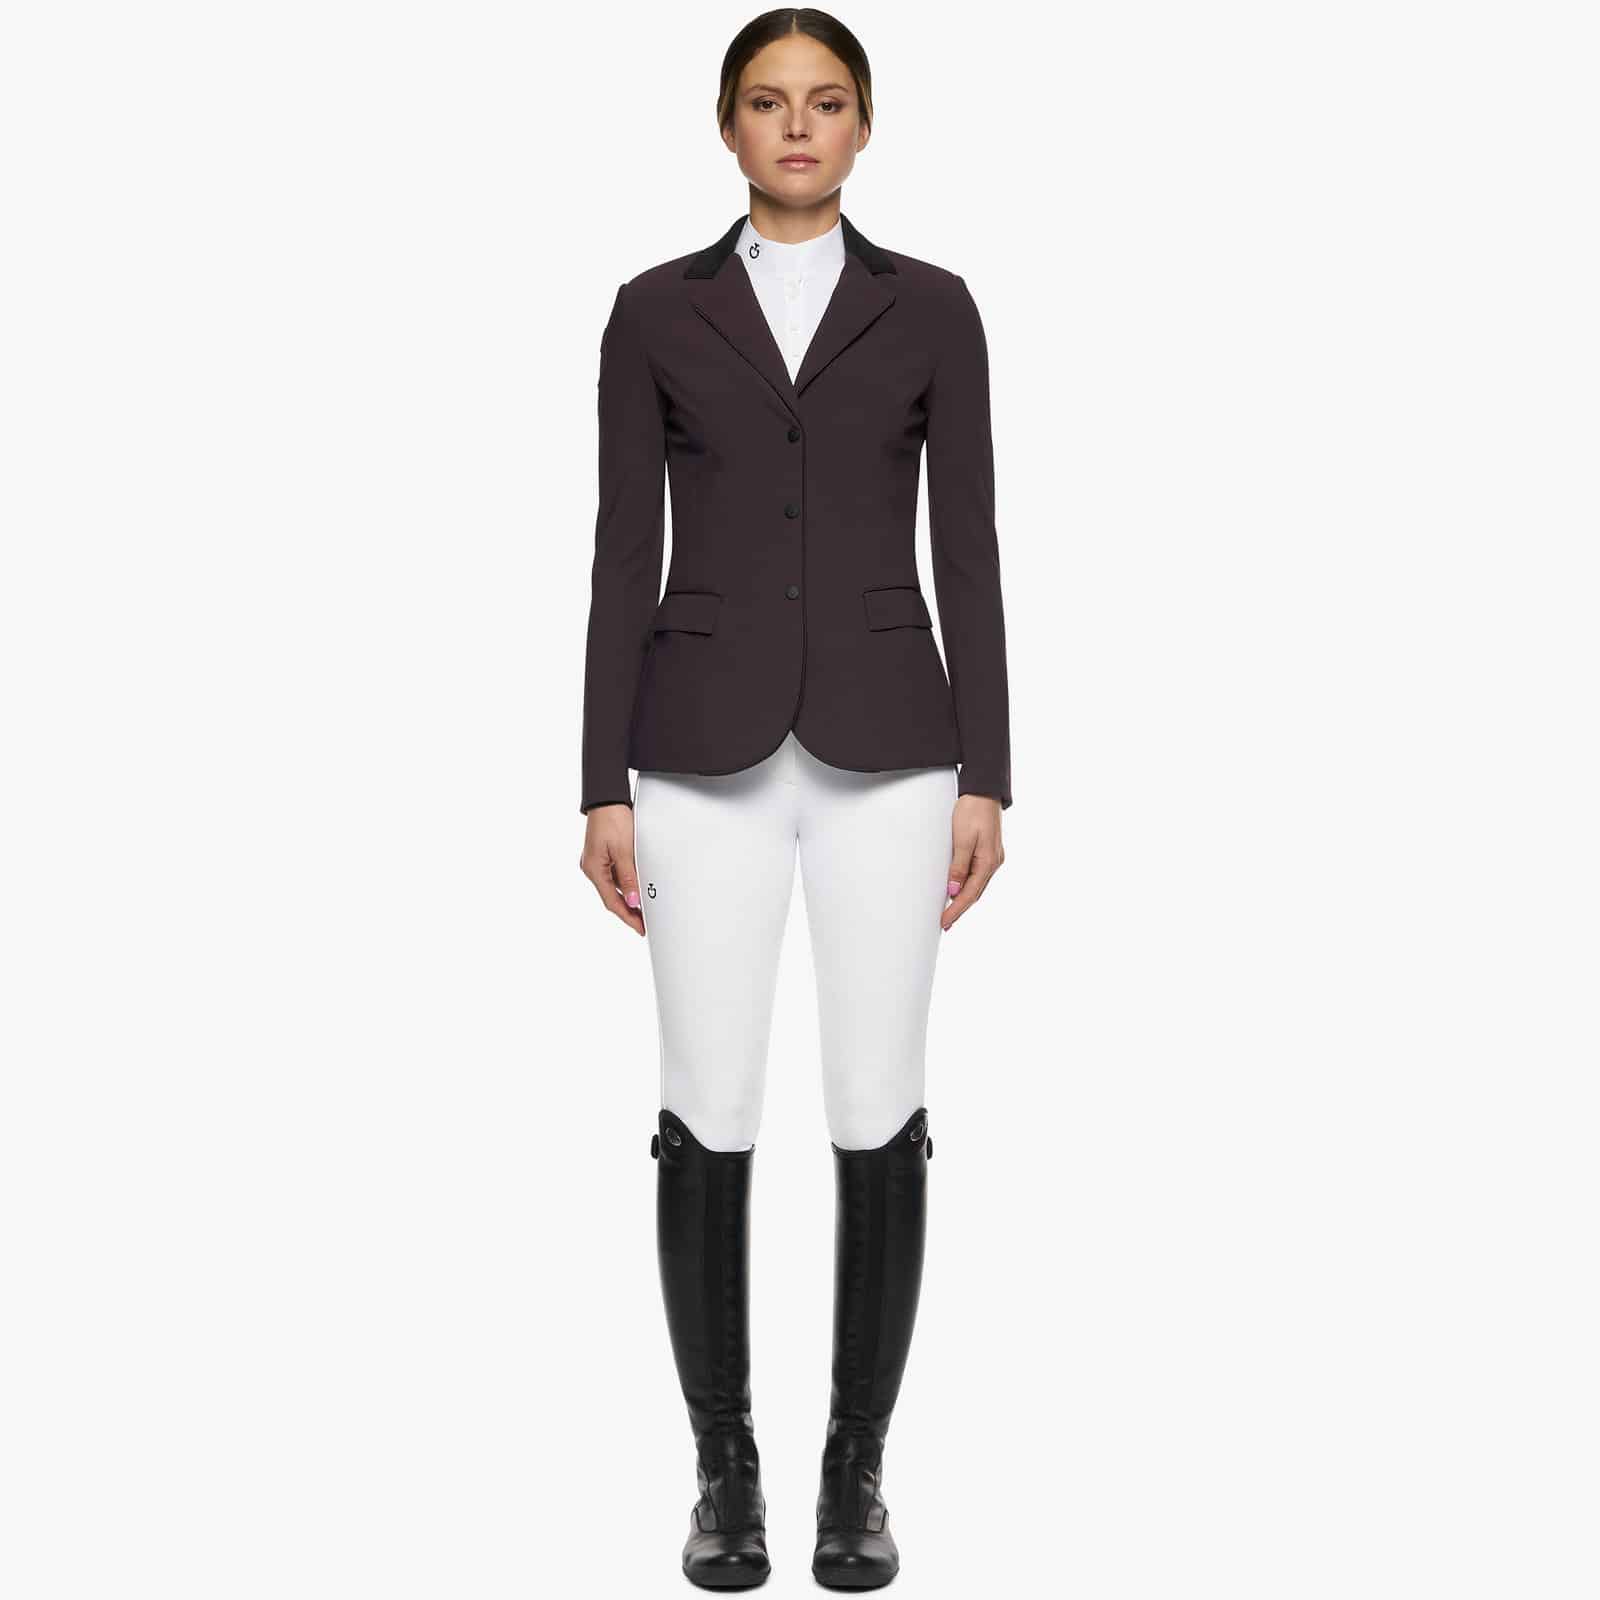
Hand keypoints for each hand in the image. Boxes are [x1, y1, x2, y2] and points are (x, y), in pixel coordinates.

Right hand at [579, 804, 645, 935]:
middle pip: (612, 897)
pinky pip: (614, 876)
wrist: (607, 798)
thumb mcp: (624, 850)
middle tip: (644, 922)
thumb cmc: (612, 818)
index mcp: (594, 869)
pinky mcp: (602, 855)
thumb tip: (633, 900)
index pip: (612, 902)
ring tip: (644, 908)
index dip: (628, 917)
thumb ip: (628, 877)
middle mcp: (592, 868)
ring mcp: (596, 862)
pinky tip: (636, 887)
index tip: (640, 928)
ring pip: (613, 887)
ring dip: (628, 897)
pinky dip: (625, 884)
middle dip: (629, 910)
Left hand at [943, 793, 1003, 930]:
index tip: (944, 922)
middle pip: (975, 893)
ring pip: (977, 885)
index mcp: (988, 862)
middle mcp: (993, 863)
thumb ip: (958, 866)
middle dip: (959, 909)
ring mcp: (993, 857)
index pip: (969, 894)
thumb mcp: (962, 839)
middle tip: (945, 923)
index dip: (956, 910)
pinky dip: (968, 885)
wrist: (984, 791)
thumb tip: (953, 890)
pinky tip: (960, 889)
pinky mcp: (988, 851)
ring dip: (963, 898)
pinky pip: (977, 875)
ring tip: (950, 911)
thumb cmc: (972, 811)